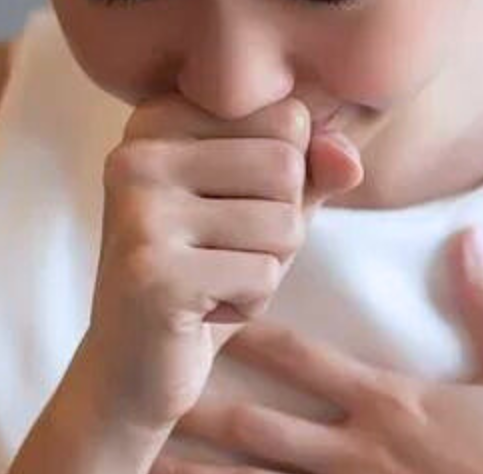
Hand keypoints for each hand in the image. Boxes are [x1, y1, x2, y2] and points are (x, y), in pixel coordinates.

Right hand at [78, 95, 363, 434]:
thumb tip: (348, 161)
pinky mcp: (151, 273)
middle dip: (281, 224)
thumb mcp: (273, 204)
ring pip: (284, 222)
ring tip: (212, 280)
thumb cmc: (212, 269)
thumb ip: (316, 168)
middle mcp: (138, 153)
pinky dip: (251, 304)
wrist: (134, 365)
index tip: (230, 207)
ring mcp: (138, 212)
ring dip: (268, 267)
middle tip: (222, 253)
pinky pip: (265, 276)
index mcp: (162, 117)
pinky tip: (201, 310)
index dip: (288, 177)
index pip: (288, 118)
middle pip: (288, 165)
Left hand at [154, 228, 482, 473]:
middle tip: (151, 389)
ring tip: (152, 462)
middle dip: (204, 405)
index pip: (309, 362)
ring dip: (204, 473)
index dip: (255, 338)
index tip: (211, 316)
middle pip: (263, 425)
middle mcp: (361, 451)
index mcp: (395, 402)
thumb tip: (467, 236)